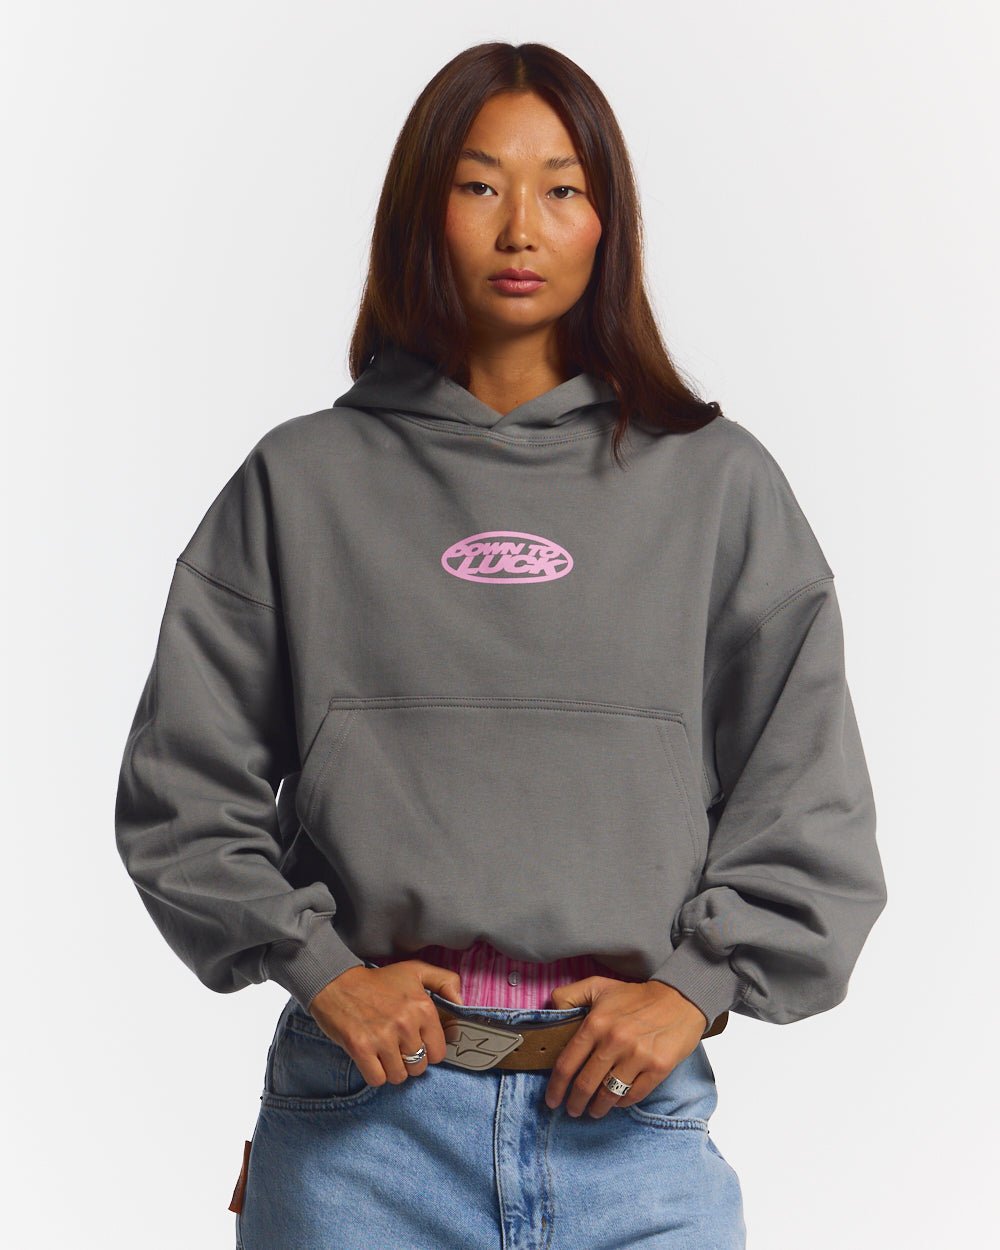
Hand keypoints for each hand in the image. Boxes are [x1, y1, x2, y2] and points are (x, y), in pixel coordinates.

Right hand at [307, 959, 464, 1087]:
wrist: (337, 982)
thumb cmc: (378, 981)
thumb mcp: (416, 971)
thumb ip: (446, 982)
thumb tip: (462, 1005)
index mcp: (423, 1007)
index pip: (439, 1052)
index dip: (428, 1050)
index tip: (416, 1041)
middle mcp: (406, 1023)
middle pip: (419, 1067)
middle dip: (410, 1060)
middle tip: (396, 1045)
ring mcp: (383, 1037)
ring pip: (399, 1076)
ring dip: (392, 1068)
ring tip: (384, 1051)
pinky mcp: (361, 1048)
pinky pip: (378, 1080)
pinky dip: (375, 1073)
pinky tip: (371, 1057)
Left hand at [543, 977, 707, 1118]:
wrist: (680, 998)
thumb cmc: (635, 996)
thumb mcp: (598, 985)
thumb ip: (568, 995)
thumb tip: (551, 1014)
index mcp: (596, 1023)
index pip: (567, 1064)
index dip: (555, 1087)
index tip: (551, 1099)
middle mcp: (614, 1041)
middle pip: (585, 1084)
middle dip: (575, 1103)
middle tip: (572, 1110)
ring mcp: (637, 1056)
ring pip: (608, 1094)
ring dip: (597, 1108)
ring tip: (593, 1110)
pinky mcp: (658, 1068)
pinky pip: (633, 1095)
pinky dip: (621, 1103)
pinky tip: (617, 1101)